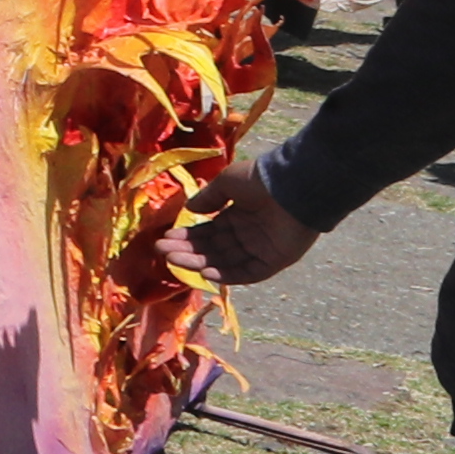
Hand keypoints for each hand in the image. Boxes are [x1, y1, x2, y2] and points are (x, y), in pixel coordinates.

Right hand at [170, 161, 320, 287]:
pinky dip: (227, 274)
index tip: (166, 238)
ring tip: (173, 260)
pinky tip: (205, 271)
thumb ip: (209, 197)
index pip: (208, 232)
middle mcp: (246, 235)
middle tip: (162, 251)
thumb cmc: (260, 180)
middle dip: (186, 250)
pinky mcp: (273, 261)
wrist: (292, 185)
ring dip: (198, 262)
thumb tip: (190, 209)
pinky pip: (247, 272)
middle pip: (212, 248)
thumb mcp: (228, 182)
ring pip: (224, 261)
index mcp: (237, 216)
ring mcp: (259, 249)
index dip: (187, 236)